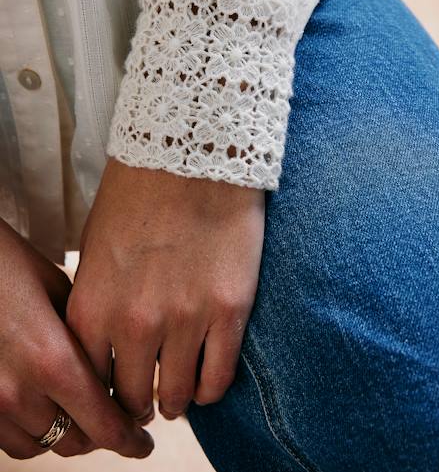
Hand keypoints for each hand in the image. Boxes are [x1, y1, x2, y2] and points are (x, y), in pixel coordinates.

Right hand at [0, 219, 153, 459]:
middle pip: (76, 442)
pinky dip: (35, 432)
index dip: (130, 440)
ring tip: (81, 411)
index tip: (143, 442)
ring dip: (68, 433)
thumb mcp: (61, 294)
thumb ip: (86, 338)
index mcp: (53, 362)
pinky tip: (46, 408)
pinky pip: (12, 441)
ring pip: (43, 445)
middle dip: (102, 434)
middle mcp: (19, 393)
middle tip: (117, 420)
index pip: (103, 424)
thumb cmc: (11, 267)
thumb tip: (111, 368)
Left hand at [67, 158, 264, 421]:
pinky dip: (210, 389)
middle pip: (133, 396)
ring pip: (178, 396)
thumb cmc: (139, 195)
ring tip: (178, 392)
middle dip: (139, 402)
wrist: (193, 156)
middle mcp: (136, 322)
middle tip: (148, 395)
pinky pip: (219, 378)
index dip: (103, 394)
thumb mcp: (97, 249)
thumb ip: (98, 304)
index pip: (89, 381)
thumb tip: (107, 345)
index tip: (116, 391)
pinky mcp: (229, 311)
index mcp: (94, 305)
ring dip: (176, 400)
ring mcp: (186, 319)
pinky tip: (207, 380)